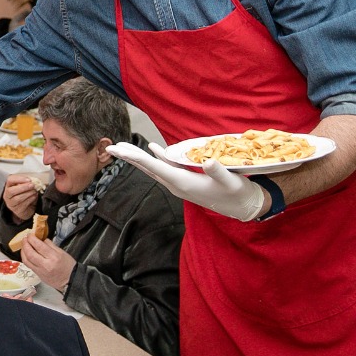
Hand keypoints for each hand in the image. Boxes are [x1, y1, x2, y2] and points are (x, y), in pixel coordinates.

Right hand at [2, 174, 39, 222]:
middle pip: (11, 191)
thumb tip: (34, 180)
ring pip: (17, 199)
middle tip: (32, 185)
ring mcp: (11, 204)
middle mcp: (7, 195)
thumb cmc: (25, 194)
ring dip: (27, 194)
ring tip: (34, 191)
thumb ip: (27, 182)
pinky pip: (23, 204)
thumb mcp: (25, 186)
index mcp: (8, 186)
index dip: (19, 179)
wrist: (28, 208)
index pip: (10, 180)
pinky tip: (34, 196)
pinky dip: (30, 199)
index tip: (28, 179)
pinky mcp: (17, 210)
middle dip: (23, 187)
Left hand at [19, 236, 75, 291]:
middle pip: (30, 253)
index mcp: (53, 257)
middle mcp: (46, 265)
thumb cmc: (68, 266)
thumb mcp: (62, 252)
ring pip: (27, 260)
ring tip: (24, 245)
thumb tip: (41, 239)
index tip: (29, 234)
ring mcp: (41, 271)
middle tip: (25, 238)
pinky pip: (29, 266)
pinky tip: (26, 254)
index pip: (39, 246)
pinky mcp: (38, 275)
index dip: (32, 239)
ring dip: (23, 251)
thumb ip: (50, 245)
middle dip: (25, 244)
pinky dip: (25, 258)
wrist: (70, 281)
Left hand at [107, 141, 267, 221]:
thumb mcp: (231, 182)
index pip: (153, 167)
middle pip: (147, 168)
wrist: (244, 208)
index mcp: (182, 182)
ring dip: (138, 157)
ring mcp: (179, 183)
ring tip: (124, 147)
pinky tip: (154, 149)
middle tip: (110, 147)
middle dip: (129, 157)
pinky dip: (158, 157)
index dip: (136, 157)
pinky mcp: (185, 181)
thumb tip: (207, 162)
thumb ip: (218, 171)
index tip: (119, 150)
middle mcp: (176, 184)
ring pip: (153, 168)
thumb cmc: (237, 194)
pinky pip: (166, 168)